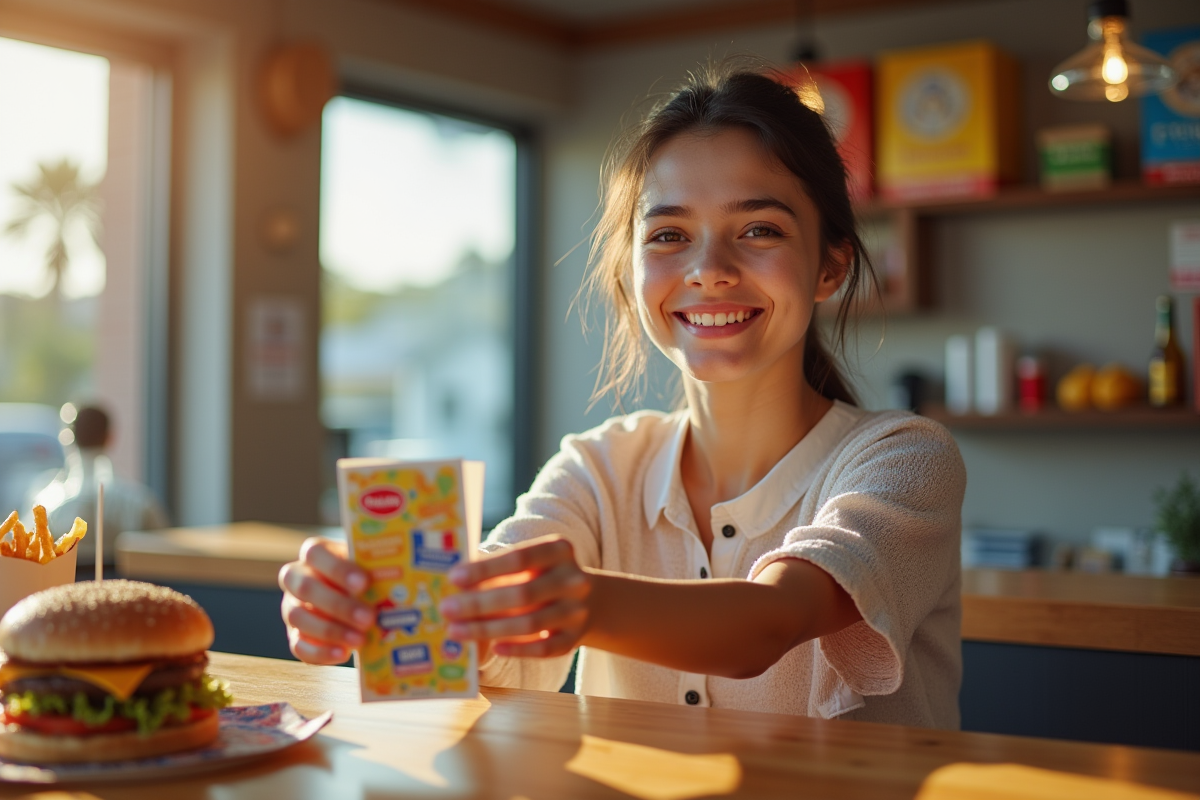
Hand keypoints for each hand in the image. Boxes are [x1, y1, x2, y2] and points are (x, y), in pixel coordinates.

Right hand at [278, 537, 373, 664]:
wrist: (359, 601)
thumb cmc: (368, 578)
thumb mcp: (370, 567)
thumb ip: (377, 569)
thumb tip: (402, 578)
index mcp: (315, 555)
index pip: (315, 553)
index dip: (338, 569)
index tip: (364, 583)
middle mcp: (297, 578)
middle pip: (305, 587)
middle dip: (338, 604)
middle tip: (369, 617)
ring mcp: (291, 607)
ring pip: (298, 618)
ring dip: (331, 630)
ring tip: (361, 639)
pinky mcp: (295, 635)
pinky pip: (299, 646)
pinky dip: (320, 652)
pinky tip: (344, 654)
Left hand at [439, 536, 591, 658]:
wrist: (590, 601)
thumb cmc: (543, 577)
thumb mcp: (531, 564)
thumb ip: (499, 569)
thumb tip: (455, 584)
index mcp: (559, 550)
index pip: (519, 558)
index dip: (485, 569)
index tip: (453, 578)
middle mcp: (573, 579)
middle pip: (523, 594)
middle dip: (480, 603)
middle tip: (447, 609)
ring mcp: (577, 611)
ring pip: (530, 623)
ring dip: (489, 629)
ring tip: (456, 631)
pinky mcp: (575, 638)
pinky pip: (544, 648)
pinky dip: (518, 649)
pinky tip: (494, 648)